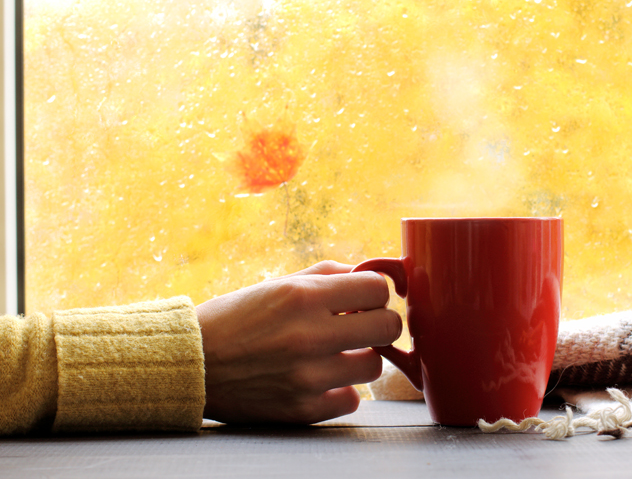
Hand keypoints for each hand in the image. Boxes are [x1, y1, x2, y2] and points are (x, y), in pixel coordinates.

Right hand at [196, 260, 401, 424]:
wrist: (190, 364)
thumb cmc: (237, 318)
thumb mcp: (279, 283)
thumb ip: (329, 276)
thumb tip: (372, 275)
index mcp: (303, 296)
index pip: (378, 288)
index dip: (375, 293)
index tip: (364, 300)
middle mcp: (309, 335)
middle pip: (389, 327)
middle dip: (378, 323)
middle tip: (360, 326)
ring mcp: (307, 376)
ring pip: (374, 366)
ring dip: (360, 359)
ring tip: (335, 354)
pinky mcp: (302, 409)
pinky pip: (352, 400)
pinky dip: (339, 390)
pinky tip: (318, 379)